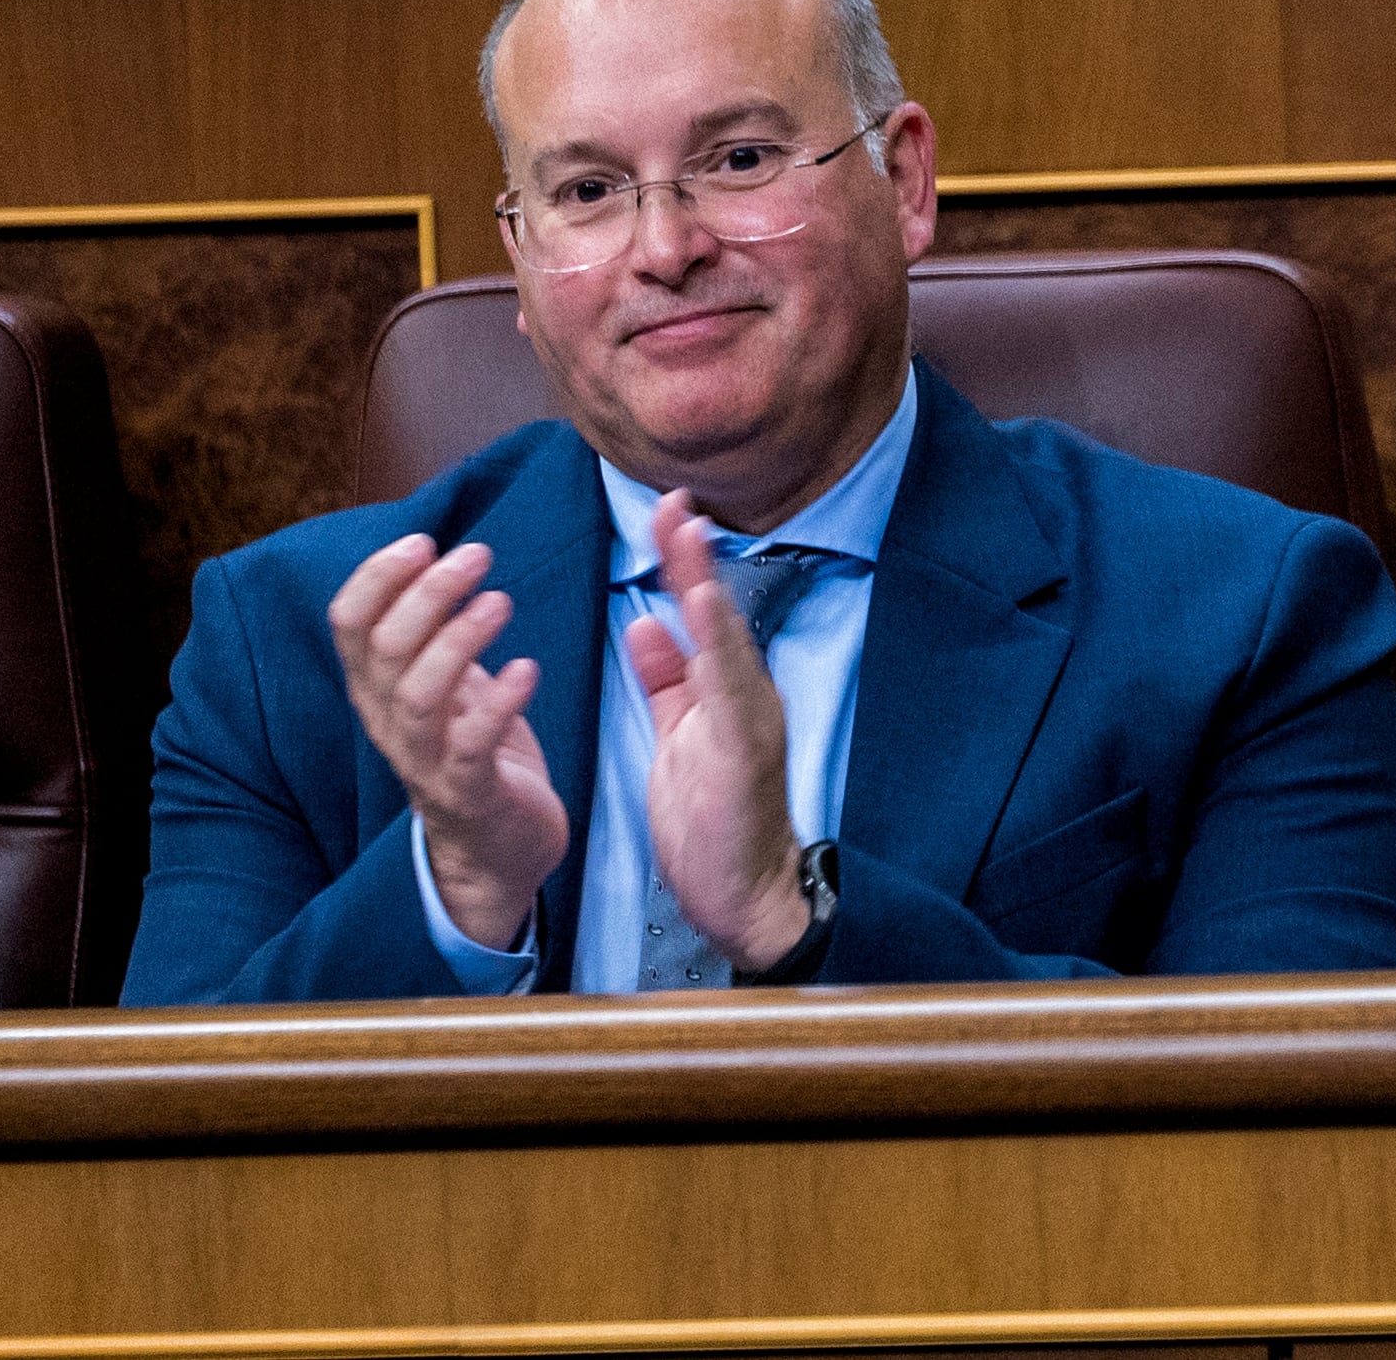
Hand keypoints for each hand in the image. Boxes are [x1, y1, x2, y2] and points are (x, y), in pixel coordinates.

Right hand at [326, 533, 564, 949]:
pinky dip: (499, 702)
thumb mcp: (450, 684)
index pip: (349, 624)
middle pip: (385, 649)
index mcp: (380, 690)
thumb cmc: (478, 752)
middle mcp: (390, 723)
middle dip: (426, 593)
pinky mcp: (469, 794)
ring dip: (458, 641)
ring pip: (418, 695)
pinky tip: (528, 669)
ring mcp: (426, 761)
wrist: (499, 849)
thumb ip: (436, 632)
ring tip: (500, 602)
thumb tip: (440, 557)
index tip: (422, 541)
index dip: (376, 577)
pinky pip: (471, 747)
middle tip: (477, 555)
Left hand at [622, 492, 811, 974]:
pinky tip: (698, 607)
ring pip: (726, 639)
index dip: (682, 562)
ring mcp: (750, 720)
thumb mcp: (681, 739)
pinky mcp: (746, 749)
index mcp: (723, 693)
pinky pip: (728, 688)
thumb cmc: (714, 824)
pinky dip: (715, 644)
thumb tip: (645, 625)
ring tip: (686, 533)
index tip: (663, 509)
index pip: (699, 615)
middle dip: (693, 555)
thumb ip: (668, 683)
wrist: (748, 897)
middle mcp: (743, 696)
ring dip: (704, 583)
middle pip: (716, 613)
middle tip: (671, 499)